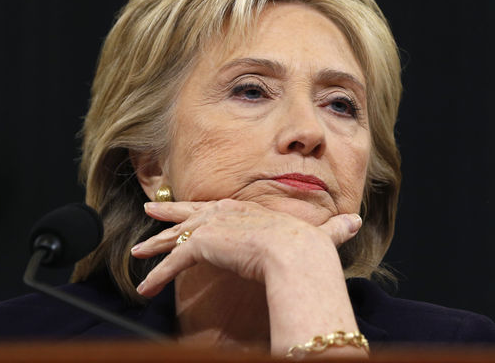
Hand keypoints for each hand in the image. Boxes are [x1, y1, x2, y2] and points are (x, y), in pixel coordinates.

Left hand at [130, 199, 361, 296]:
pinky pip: (172, 262)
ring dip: (155, 246)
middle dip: (169, 212)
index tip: (193, 207)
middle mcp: (229, 214)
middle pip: (192, 213)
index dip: (205, 208)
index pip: (221, 208)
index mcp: (251, 212)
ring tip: (137, 253)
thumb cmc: (310, 247)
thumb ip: (336, 230)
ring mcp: (213, 228)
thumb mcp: (323, 236)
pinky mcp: (203, 244)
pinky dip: (158, 275)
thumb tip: (357, 222)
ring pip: (176, 236)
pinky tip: (146, 288)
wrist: (297, 254)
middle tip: (150, 208)